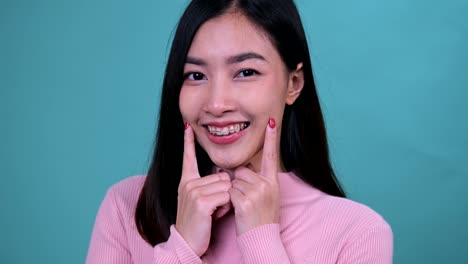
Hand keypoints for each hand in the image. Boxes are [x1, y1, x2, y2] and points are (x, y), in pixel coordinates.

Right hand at [175, 123, 231, 256]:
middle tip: (214, 207)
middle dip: (224, 192)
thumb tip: (224, 175)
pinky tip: (215, 216)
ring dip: (226, 201)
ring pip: (226, 186)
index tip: (187, 126)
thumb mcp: (199, 201)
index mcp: (186, 181)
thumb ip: (207, 186)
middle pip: (222, 176)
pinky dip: (225, 207)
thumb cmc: (197, 223)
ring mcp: (193, 192)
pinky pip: (226, 196)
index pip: (188, 157)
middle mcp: (188, 184)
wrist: (187, 243)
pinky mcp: (201, 202)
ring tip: (213, 213)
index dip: (188, 142)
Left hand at [229, 118, 280, 234]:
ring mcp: (257, 193)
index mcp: (273, 182)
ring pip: (234, 181)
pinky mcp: (245, 201)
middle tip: (246, 199)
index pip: (272, 156)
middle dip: (238, 182)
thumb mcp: (267, 196)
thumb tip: (241, 169)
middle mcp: (267, 185)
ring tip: (243, 206)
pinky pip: (230, 192)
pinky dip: (229, 201)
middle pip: (242, 170)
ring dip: (233, 192)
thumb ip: (258, 180)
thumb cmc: (261, 217)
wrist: (262, 238)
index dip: (271, 138)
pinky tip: (239, 210)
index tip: (270, 121)